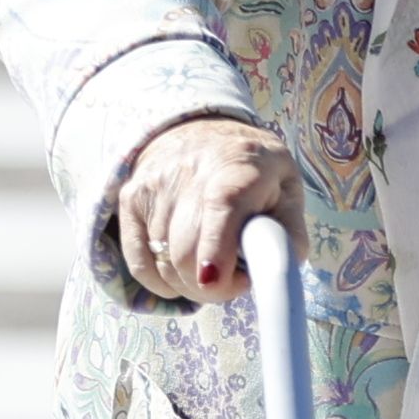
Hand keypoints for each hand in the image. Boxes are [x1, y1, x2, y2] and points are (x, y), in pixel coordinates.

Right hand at [115, 115, 300, 302]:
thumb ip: (288, 233)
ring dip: (191, 282)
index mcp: (238, 169)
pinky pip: (138, 263)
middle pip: (186, 252)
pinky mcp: (130, 198)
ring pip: (164, 264)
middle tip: (232, 281)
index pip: (221, 208)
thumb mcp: (287, 189)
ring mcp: (153, 186)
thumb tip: (278, 272)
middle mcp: (190, 173)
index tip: (214, 281)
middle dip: (211, 288)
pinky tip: (181, 275)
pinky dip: (160, 283)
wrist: (202, 130)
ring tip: (213, 264)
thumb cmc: (254, 170)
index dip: (215, 251)